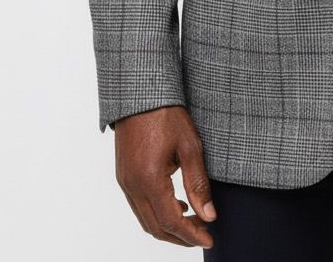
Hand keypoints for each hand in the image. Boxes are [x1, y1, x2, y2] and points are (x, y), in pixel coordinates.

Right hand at [114, 105, 216, 247]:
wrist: (140, 92)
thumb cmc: (166, 113)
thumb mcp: (190, 146)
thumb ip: (198, 184)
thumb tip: (208, 215)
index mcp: (149, 179)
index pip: (171, 221)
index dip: (191, 235)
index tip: (209, 239)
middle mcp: (132, 185)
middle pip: (155, 227)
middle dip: (180, 236)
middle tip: (204, 233)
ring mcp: (124, 181)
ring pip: (145, 219)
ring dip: (168, 226)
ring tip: (193, 220)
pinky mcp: (123, 175)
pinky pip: (138, 205)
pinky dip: (156, 213)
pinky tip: (175, 203)